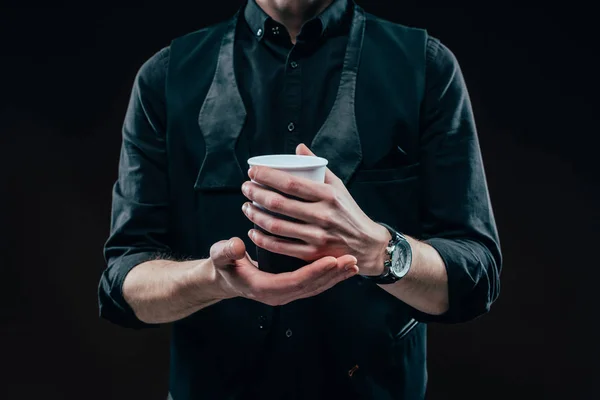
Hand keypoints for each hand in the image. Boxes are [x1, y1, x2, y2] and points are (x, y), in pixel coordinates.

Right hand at [209, 237, 358, 305]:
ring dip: (336, 276)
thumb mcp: (220, 256)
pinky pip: (314, 283)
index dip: (314, 272)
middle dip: (333, 274)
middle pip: (311, 286)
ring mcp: (287, 293)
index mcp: (264, 288)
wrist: (224, 278)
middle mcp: (279, 295)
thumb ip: (226, 251)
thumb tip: (236, 245)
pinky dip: (330, 276)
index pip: (295, 282)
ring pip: (316, 286)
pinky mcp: (292, 288)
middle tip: (351, 260)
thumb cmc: (223, 264)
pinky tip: (343, 267)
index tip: (331, 260)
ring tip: (353, 263)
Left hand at [241, 143, 390, 275]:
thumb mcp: (339, 186)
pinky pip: (281, 247)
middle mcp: (323, 215)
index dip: (267, 177)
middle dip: (256, 194)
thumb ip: (318, 167)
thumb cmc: (349, 212)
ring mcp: (317, 236)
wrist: (368, 245)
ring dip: (256, 216)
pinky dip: (263, 239)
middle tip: (246, 188)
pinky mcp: (313, 255)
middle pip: (279, 204)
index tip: (253, 172)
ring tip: (247, 207)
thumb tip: (299, 148)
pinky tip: (254, 231)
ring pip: (277, 226)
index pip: (290, 183)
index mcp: (328, 195)